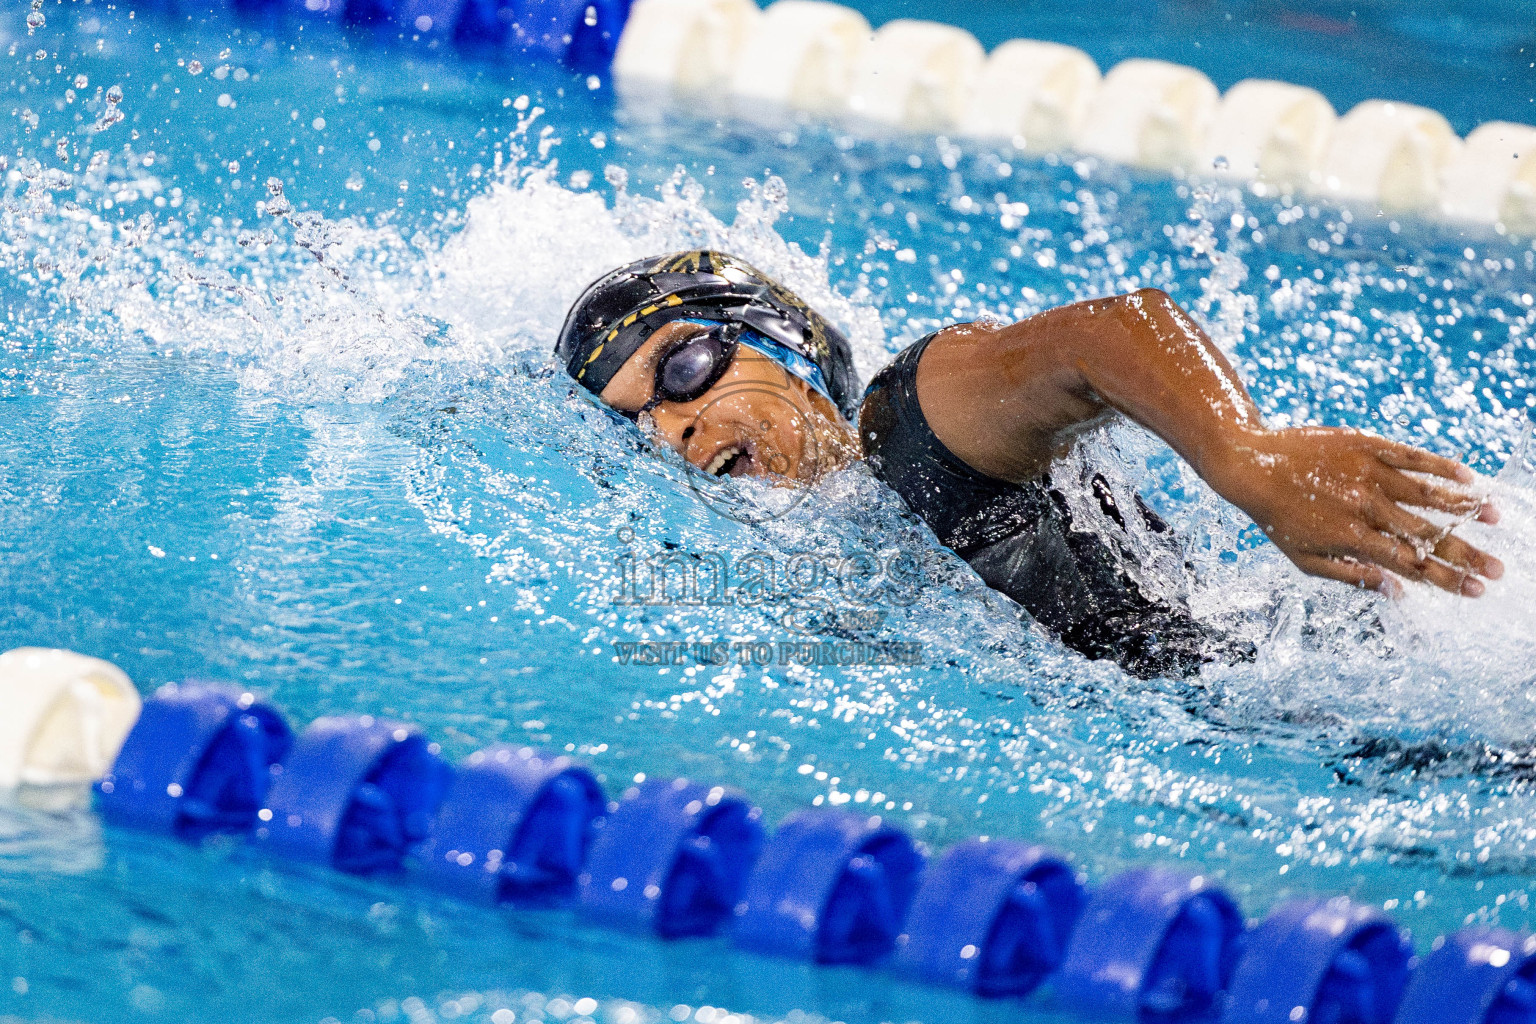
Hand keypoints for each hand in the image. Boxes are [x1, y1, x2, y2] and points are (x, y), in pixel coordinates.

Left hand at [1207, 426, 1503, 596]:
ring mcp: (1369, 474)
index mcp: (1353, 539)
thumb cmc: (1278, 518)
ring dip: (1465, 508)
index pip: (1412, 565)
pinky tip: (1469, 477)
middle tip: (1498, 571)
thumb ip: (1353, 576)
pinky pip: (1413, 456)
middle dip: (1466, 555)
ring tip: (1494, 518)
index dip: (1447, 580)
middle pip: (1427, 536)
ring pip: (1428, 493)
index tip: (1477, 591)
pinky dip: (1442, 467)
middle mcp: (1366, 507)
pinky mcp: (1367, 445)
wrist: (1251, 465)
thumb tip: (1398, 594)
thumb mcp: (1306, 559)